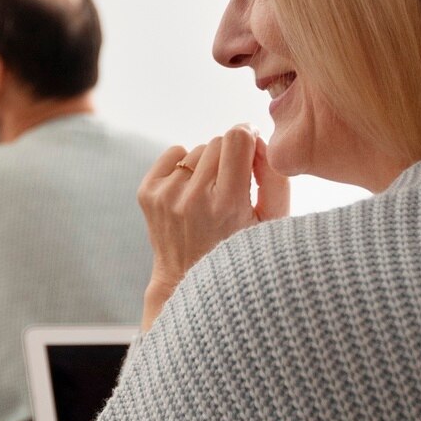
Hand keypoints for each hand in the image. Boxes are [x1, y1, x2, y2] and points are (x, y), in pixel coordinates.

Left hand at [137, 125, 289, 327]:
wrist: (189, 282)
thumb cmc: (241, 252)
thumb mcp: (273, 222)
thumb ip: (274, 176)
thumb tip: (256, 137)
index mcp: (228, 204)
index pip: (237, 138)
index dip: (249, 139)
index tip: (252, 152)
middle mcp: (193, 199)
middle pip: (217, 142)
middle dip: (230, 157)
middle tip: (233, 187)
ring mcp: (166, 196)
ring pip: (197, 150)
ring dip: (208, 166)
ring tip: (212, 196)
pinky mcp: (147, 194)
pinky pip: (173, 153)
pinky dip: (184, 164)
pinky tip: (192, 190)